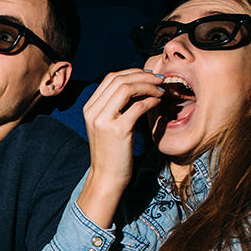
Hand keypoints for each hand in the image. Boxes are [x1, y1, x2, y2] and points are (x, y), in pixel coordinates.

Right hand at [75, 68, 164, 227]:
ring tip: (161, 89)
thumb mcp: (108, 125)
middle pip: (118, 79)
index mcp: (89, 108)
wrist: (107, 178)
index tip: (149, 75)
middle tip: (160, 79)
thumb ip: (117, 106)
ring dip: (148, 85)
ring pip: (127, 88)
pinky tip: (158, 102)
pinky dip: (151, 100)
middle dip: (143, 76)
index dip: (132, 72)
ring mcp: (103, 120)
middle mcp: (93, 111)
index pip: (110, 78)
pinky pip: (138, 106)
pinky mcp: (118, 130)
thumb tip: (139, 85)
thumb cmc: (112, 152)